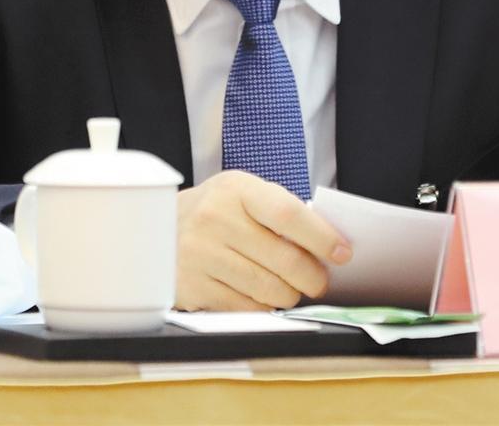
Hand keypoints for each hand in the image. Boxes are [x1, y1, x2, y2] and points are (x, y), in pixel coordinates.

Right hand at [175, 171, 351, 311]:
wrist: (155, 229)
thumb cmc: (216, 211)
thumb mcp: (243, 195)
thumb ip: (280, 212)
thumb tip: (328, 244)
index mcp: (236, 189)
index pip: (288, 214)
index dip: (321, 236)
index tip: (343, 252)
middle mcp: (216, 219)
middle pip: (284, 258)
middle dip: (312, 276)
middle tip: (319, 281)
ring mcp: (201, 254)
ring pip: (268, 289)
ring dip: (289, 295)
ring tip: (290, 288)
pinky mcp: (192, 287)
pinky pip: (245, 308)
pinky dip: (264, 308)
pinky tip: (263, 298)